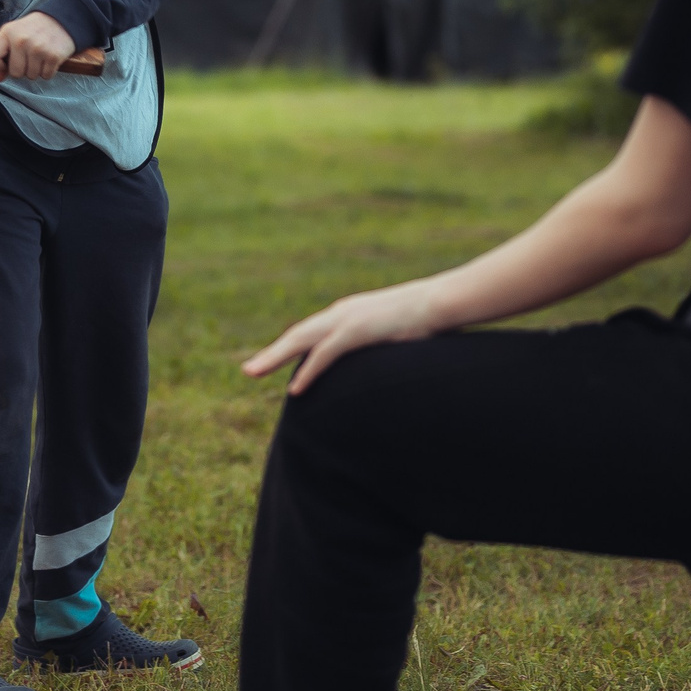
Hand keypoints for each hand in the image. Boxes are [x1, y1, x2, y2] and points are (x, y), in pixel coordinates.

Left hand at [0, 11, 74, 82]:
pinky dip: (48, 71)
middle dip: (22, 70)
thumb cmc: (34, 29)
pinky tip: (49, 58)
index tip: (5, 63)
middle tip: (29, 58)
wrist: (61, 19)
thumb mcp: (14, 34)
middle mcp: (21, 40)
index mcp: (8, 32)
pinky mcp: (53, 56)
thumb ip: (4, 55)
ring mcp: (38, 48)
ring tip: (40, 56)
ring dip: (36, 70)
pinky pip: (46, 76)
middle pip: (15, 73)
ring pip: (31, 76)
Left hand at [241, 278, 449, 395]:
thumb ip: (379, 342)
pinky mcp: (358, 331)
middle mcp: (341, 313)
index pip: (311, 333)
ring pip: (301, 341)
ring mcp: (348, 320)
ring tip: (252, 373)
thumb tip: (379, 360)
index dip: (291, 349)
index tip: (275, 363)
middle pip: (297, 335)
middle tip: (248, 370)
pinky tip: (295, 388)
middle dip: (272, 354)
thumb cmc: (425, 319)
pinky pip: (326, 354)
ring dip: (274, 358)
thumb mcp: (393, 331)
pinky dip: (308, 371)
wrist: (442, 301)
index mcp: (349, 313)